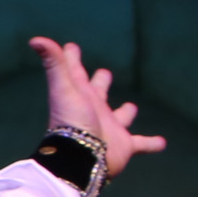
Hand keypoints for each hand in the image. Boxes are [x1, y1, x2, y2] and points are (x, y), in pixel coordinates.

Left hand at [27, 38, 163, 176]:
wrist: (82, 157)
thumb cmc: (73, 121)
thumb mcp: (64, 87)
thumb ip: (54, 63)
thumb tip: (35, 39)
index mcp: (80, 95)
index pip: (75, 72)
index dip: (71, 59)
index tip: (70, 47)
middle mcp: (95, 110)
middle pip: (98, 92)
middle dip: (101, 83)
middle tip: (104, 74)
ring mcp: (110, 127)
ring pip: (120, 118)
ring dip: (126, 113)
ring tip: (131, 108)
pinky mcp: (124, 145)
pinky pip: (142, 143)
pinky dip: (151, 143)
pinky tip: (162, 143)